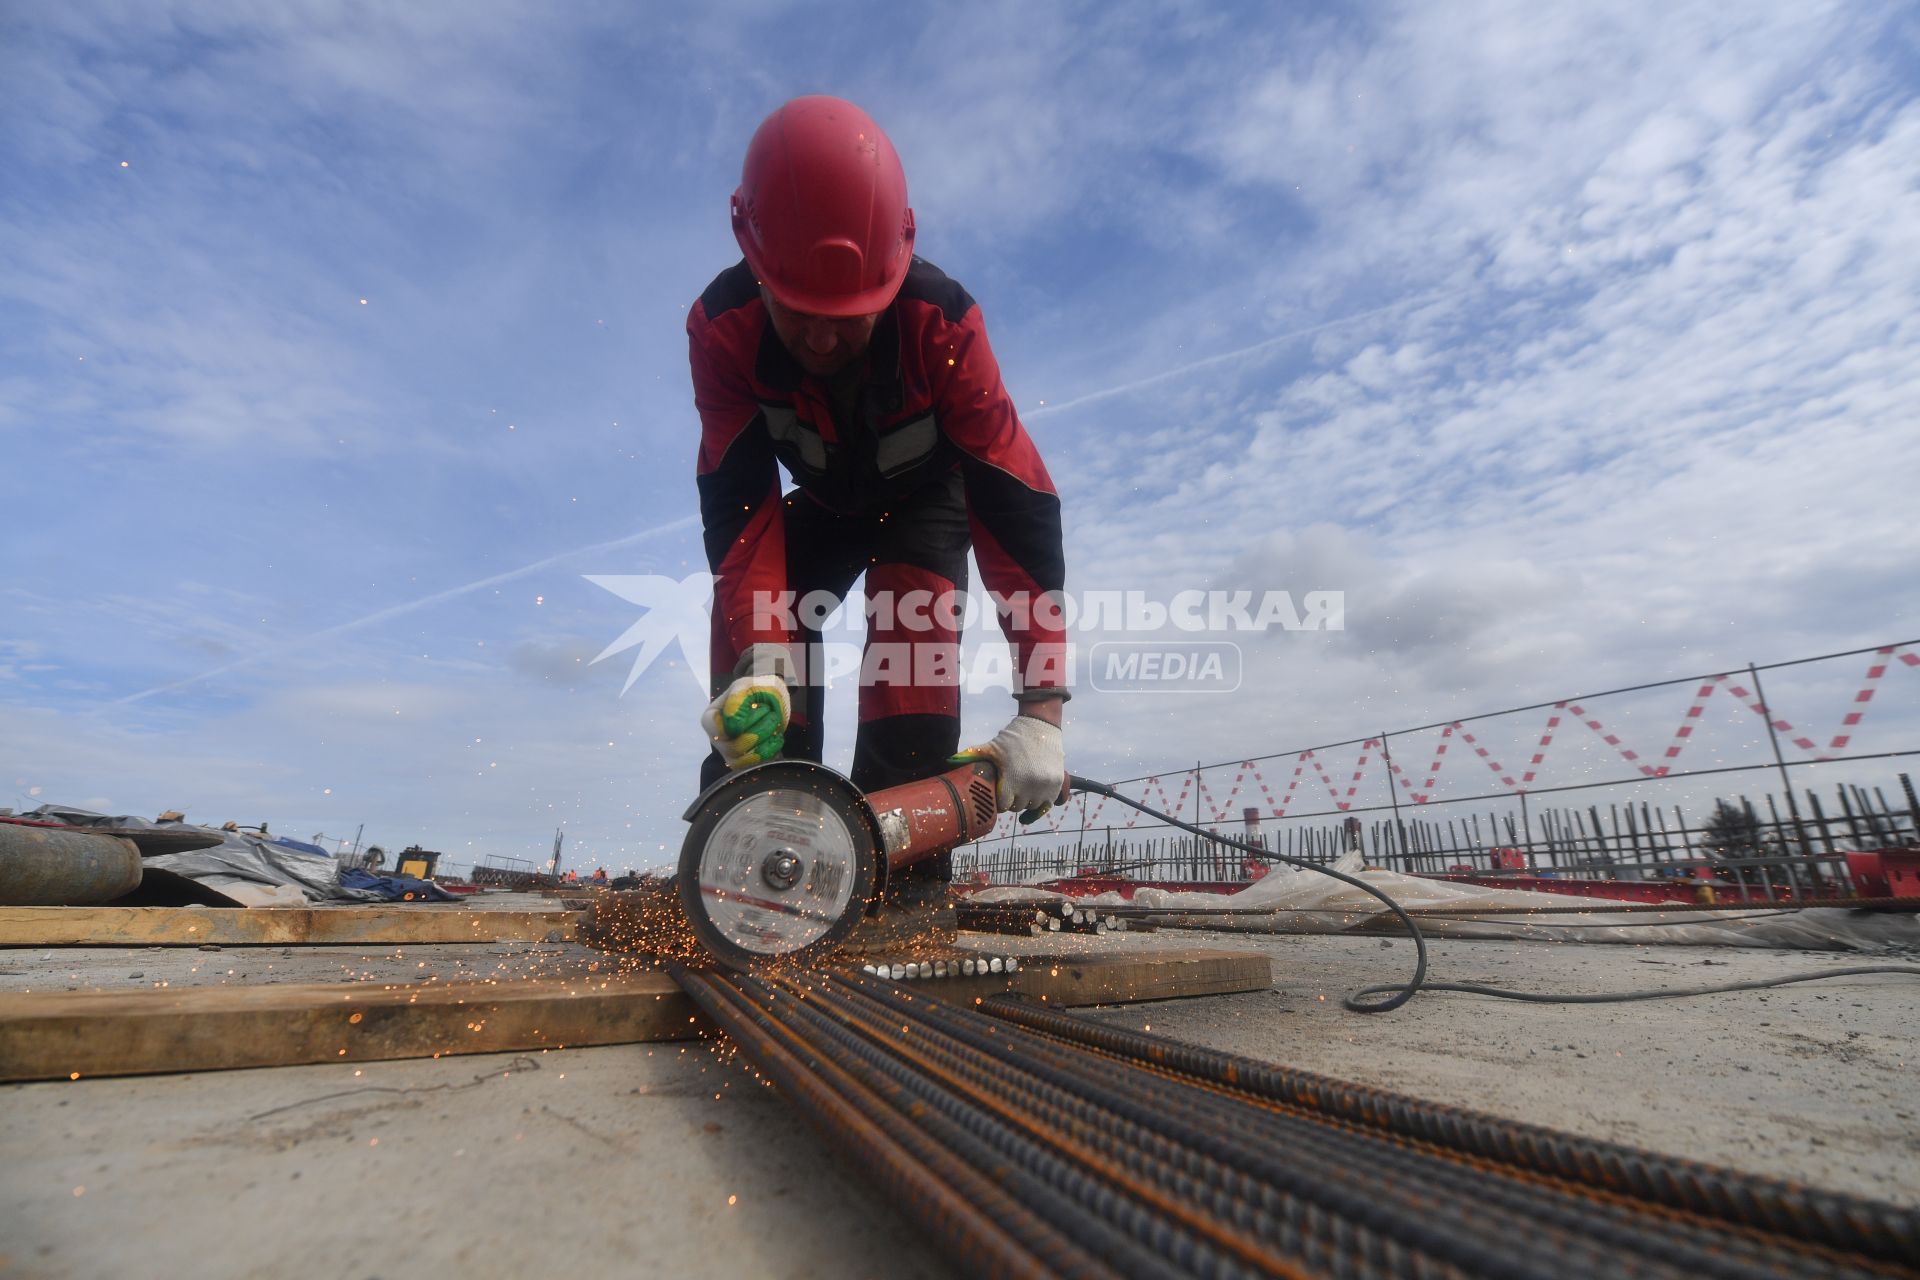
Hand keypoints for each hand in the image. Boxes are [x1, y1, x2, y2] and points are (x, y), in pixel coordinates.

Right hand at [701, 644, 794, 769]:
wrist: (769, 698)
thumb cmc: (755, 690)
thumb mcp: (746, 685)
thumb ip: (737, 700)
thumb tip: (732, 725)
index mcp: (710, 719)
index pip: (720, 731)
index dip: (743, 723)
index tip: (760, 706)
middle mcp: (716, 738)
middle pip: (733, 748)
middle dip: (759, 730)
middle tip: (771, 713)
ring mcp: (729, 752)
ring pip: (744, 760)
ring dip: (765, 741)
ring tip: (774, 724)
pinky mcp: (744, 761)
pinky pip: (755, 765)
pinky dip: (770, 751)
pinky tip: (777, 736)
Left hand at [955, 714, 1064, 822]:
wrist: (1041, 726)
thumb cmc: (1013, 738)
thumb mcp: (992, 747)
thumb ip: (971, 755)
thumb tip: (949, 761)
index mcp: (1011, 780)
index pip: (1004, 805)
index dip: (1000, 799)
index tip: (1001, 791)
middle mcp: (1030, 786)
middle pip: (1018, 807)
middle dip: (1013, 799)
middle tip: (1012, 788)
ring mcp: (1045, 786)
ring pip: (1032, 806)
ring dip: (1027, 801)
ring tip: (1023, 788)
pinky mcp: (1057, 784)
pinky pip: (1047, 804)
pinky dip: (1041, 803)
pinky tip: (1035, 796)